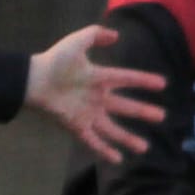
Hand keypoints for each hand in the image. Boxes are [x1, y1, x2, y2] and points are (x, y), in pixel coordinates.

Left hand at [24, 25, 166, 162]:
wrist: (32, 80)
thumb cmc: (54, 61)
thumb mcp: (77, 42)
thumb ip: (96, 35)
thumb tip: (116, 35)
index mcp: (99, 78)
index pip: (127, 79)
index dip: (144, 80)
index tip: (162, 84)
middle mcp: (97, 98)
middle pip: (125, 107)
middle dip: (143, 112)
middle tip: (162, 116)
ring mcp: (87, 114)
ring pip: (112, 129)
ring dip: (128, 138)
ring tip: (144, 148)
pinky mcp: (76, 126)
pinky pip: (93, 141)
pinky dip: (104, 150)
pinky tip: (117, 159)